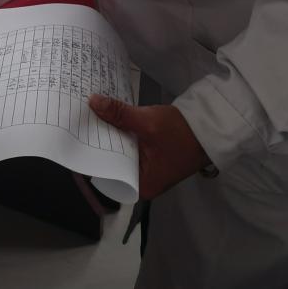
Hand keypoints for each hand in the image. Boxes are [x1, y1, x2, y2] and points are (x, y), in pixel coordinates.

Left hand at [88, 97, 208, 199]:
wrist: (212, 126)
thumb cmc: (182, 133)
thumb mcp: (148, 123)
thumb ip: (119, 114)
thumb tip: (92, 102)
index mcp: (141, 186)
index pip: (107, 174)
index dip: (91, 156)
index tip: (75, 139)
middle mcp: (143, 182)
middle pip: (112, 161)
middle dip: (98, 142)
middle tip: (77, 123)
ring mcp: (148, 168)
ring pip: (120, 151)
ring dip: (110, 135)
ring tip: (88, 118)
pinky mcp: (151, 155)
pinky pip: (130, 145)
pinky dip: (122, 132)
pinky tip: (108, 118)